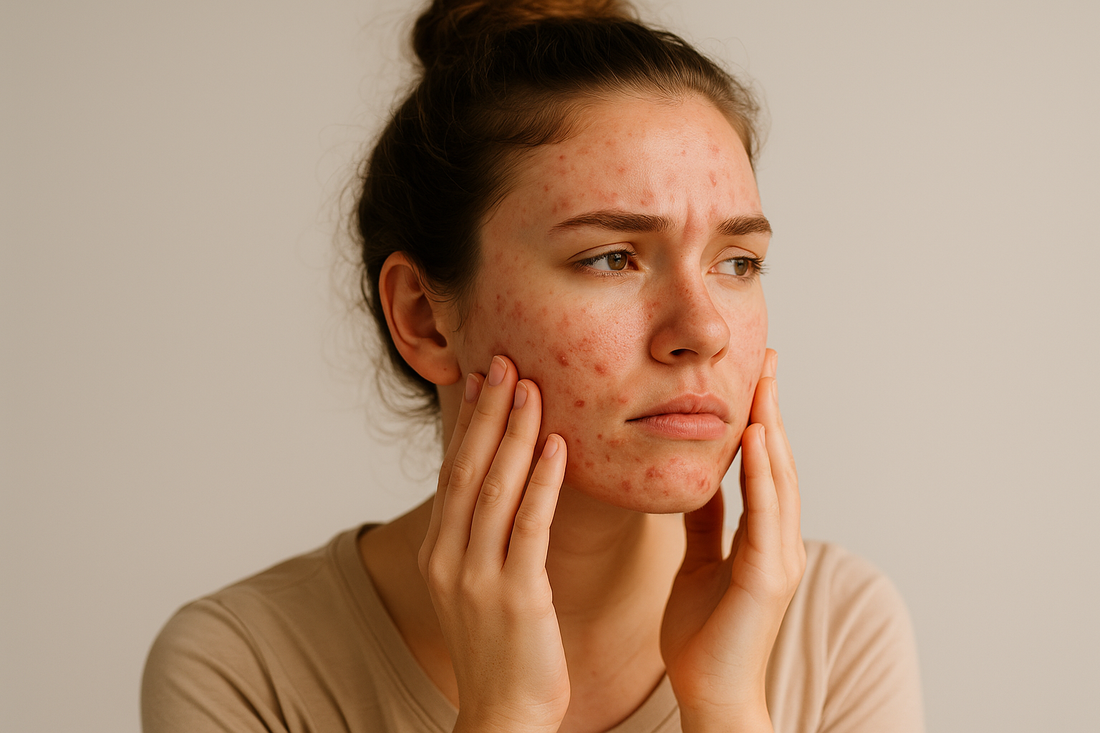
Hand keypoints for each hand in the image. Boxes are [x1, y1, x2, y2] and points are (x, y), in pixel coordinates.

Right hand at [418, 355, 569, 732]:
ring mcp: (478, 576)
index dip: (470, 422)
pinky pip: (530, 527)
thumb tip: (500, 487)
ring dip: (514, 434)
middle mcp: (449, 557)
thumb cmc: (502, 648)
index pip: (454, 472)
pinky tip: (558, 447)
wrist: (503, 715)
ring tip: (531, 387)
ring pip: (496, 489)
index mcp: (440, 551)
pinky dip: (543, 482)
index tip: (484, 377)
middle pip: (468, 469)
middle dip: (488, 413)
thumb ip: (483, 535)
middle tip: (504, 361)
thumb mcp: (479, 585)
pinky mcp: (515, 595)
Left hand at [660, 349, 804, 731]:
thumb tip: (700, 482)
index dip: (761, 419)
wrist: (708, 694)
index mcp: (760, 539)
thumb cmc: (702, 636)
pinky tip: (754, 439)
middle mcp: (777, 543)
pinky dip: (760, 475)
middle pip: (777, 462)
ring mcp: (778, 559)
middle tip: (768, 359)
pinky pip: (764, 516)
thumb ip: (705, 523)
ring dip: (773, 429)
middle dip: (772, 409)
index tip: (754, 375)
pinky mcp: (766, 578)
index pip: (763, 466)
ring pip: (778, 480)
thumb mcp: (697, 563)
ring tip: (764, 382)